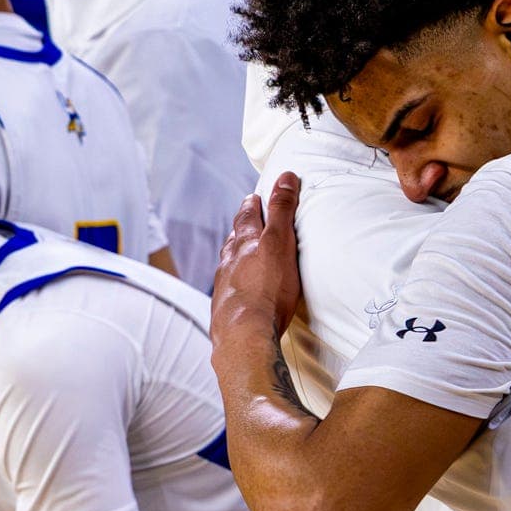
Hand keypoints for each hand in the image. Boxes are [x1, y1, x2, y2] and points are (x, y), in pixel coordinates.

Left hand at [212, 173, 303, 339]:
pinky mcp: (226, 308)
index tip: (254, 196)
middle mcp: (229, 262)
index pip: (247, 217)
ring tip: (239, 251)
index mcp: (244, 244)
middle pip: (234, 239)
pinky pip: (229, 288)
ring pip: (228, 263)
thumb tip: (285, 178)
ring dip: (235, 254)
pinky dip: (234, 282)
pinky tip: (238, 288)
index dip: (252, 205)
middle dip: (241, 227)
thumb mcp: (280, 243)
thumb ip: (282, 210)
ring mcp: (225, 285)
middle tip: (246, 218)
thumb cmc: (266, 289)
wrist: (244, 333)